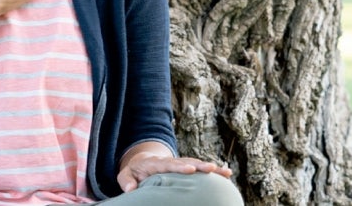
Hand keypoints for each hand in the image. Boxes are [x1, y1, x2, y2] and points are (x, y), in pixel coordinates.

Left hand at [117, 152, 232, 192]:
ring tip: (226, 172)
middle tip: (213, 168)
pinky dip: (213, 172)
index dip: (180, 167)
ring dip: (211, 169)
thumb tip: (131, 190)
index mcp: (157, 164)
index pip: (170, 165)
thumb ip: (126, 181)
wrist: (141, 161)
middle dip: (200, 165)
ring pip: (198, 165)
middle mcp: (172, 162)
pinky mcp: (187, 168)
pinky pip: (201, 169)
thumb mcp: (125, 175)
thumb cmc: (133, 172)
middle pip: (188, 162)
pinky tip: (226, 175)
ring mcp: (180, 164)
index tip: (190, 170)